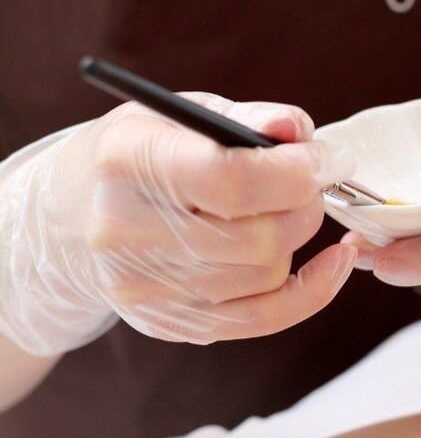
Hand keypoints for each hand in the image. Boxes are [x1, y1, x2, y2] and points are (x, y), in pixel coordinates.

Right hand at [0, 94, 356, 354]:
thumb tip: (300, 131)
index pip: (231, 180)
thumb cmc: (142, 154)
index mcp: (128, 161)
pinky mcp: (168, 323)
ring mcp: (144, 288)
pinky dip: (312, 291)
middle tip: (315, 182)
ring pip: (266, 275)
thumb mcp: (183, 114)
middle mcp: (126, 231)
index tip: (330, 160)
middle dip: (307, 205)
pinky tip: (333, 261)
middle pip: (257, 237)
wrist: (71, 218)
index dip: (297, 172)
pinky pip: (262, 319)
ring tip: (290, 208)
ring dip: (298, 239)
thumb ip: (249, 117)